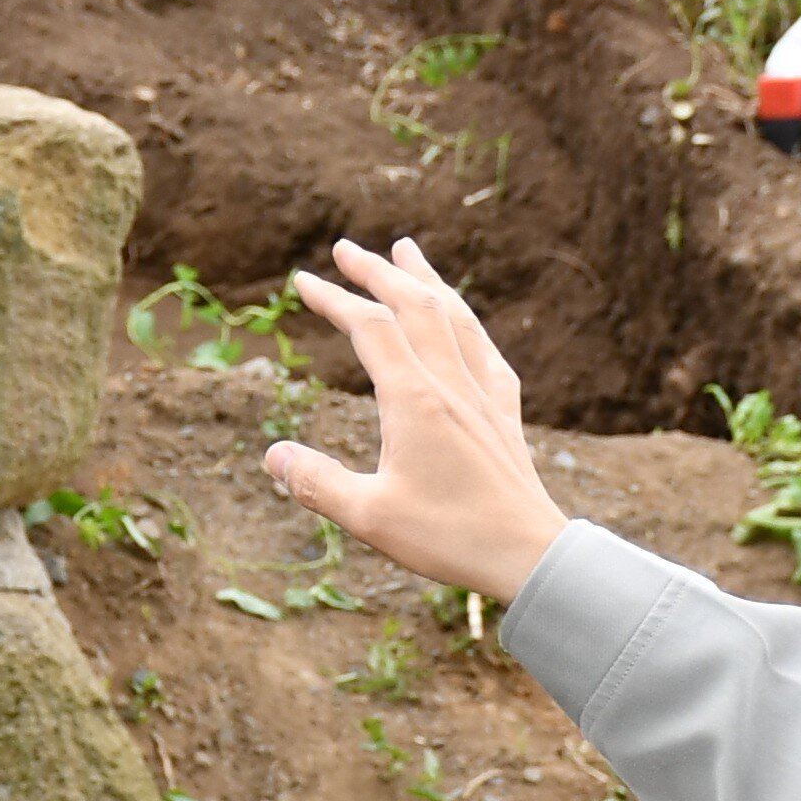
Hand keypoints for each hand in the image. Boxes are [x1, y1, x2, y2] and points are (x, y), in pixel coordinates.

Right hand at [261, 237, 572, 605]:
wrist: (528, 553)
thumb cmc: (449, 537)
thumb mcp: (369, 516)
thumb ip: (317, 482)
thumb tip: (272, 456)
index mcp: (414, 400)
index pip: (369, 329)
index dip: (334, 299)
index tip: (303, 280)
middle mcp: (451, 384)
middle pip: (413, 306)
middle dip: (376, 272)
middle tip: (345, 247)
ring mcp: (484, 395)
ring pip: (455, 318)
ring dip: (425, 280)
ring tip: (408, 251)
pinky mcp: (505, 414)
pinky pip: (487, 351)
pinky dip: (467, 324)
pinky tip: (464, 324)